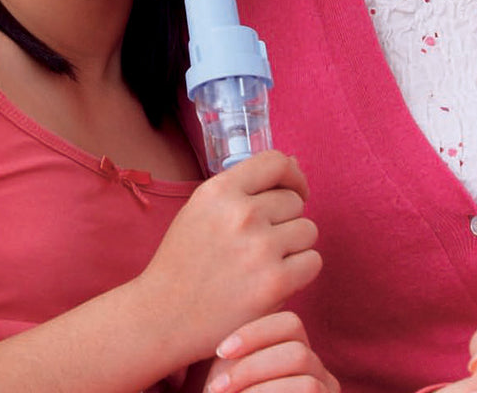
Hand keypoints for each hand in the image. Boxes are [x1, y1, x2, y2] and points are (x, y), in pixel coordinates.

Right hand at [136, 150, 321, 361]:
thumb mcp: (202, 209)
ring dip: (295, 244)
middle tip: (264, 240)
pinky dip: (301, 270)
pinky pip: (312, 261)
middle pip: (295, 200)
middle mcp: (241, 213)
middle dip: (287, 218)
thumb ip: (245, 187)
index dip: (293, 175)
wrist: (163, 316)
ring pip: (308, 229)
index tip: (295, 191)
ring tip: (269, 260)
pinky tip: (278, 278)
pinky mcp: (275, 283)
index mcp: (219, 190)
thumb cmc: (184, 262)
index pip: (276, 162)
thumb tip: (294, 164)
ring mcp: (260, 247)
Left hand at [203, 311, 338, 391]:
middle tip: (216, 387)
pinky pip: (306, 389)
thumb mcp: (228, 375)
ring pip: (302, 368)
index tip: (220, 350)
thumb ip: (232, 351)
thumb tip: (223, 330)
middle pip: (297, 347)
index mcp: (297, 350)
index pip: (289, 323)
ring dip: (257, 382)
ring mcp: (328, 392)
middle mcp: (320, 371)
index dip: (254, 332)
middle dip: (252, 365)